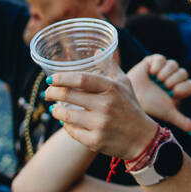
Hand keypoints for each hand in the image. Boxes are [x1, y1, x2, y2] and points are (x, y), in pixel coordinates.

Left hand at [45, 68, 172, 158]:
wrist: (143, 139)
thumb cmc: (131, 108)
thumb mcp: (125, 84)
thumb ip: (110, 66)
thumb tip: (96, 50)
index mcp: (112, 88)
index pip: (81, 79)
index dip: (62, 77)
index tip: (51, 78)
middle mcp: (106, 106)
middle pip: (69, 95)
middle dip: (52, 92)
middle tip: (47, 93)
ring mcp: (100, 124)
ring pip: (66, 115)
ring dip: (55, 110)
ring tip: (53, 108)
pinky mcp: (96, 141)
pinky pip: (71, 131)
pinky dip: (65, 125)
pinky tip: (65, 121)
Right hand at [127, 54, 190, 132]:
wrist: (130, 98)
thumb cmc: (149, 107)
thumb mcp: (167, 113)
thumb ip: (181, 121)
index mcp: (179, 90)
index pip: (190, 85)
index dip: (183, 88)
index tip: (173, 94)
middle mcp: (173, 79)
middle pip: (183, 73)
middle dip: (173, 81)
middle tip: (162, 87)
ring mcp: (164, 69)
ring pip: (174, 64)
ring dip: (165, 74)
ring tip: (156, 81)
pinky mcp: (153, 61)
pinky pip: (162, 59)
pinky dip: (157, 66)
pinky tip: (150, 73)